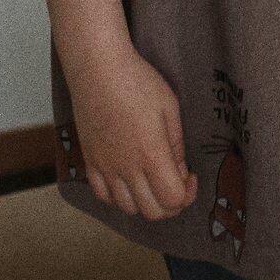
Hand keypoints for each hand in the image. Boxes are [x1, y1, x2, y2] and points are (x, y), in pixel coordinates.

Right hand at [68, 44, 199, 219]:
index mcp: (151, 153)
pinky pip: (102, 195)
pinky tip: (128, 181)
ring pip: (127, 208)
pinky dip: (118, 197)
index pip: (173, 199)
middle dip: (170, 204)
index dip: (188, 194)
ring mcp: (105, 166)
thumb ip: (176, 146)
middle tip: (175, 183)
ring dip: (145, 203)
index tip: (190, 175)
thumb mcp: (170, 109)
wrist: (98, 68)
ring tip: (152, 182)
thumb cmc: (137, 81)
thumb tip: (180, 172)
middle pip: (152, 212)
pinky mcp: (89, 160)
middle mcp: (126, 166)